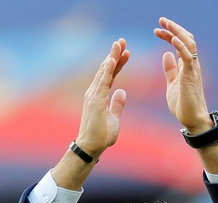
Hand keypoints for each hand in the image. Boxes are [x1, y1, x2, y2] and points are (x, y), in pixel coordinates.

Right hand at [74, 38, 129, 157]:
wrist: (91, 147)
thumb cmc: (100, 136)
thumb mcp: (114, 118)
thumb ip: (117, 104)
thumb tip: (122, 92)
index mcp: (99, 96)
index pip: (110, 75)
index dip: (118, 63)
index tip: (127, 52)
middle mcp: (94, 92)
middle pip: (106, 69)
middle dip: (114, 54)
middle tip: (122, 40)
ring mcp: (93, 95)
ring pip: (104, 72)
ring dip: (112, 57)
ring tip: (119, 43)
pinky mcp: (95, 101)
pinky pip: (102, 82)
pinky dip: (107, 70)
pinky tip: (112, 59)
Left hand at [154, 17, 211, 133]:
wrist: (192, 121)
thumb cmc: (183, 106)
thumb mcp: (172, 84)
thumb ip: (170, 70)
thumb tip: (165, 55)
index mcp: (186, 66)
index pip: (179, 43)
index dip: (168, 35)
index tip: (156, 30)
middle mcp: (192, 64)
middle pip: (186, 39)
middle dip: (173, 27)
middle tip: (161, 20)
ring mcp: (193, 69)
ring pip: (188, 43)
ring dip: (176, 32)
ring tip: (166, 24)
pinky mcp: (191, 76)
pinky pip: (188, 56)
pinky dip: (180, 45)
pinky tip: (172, 38)